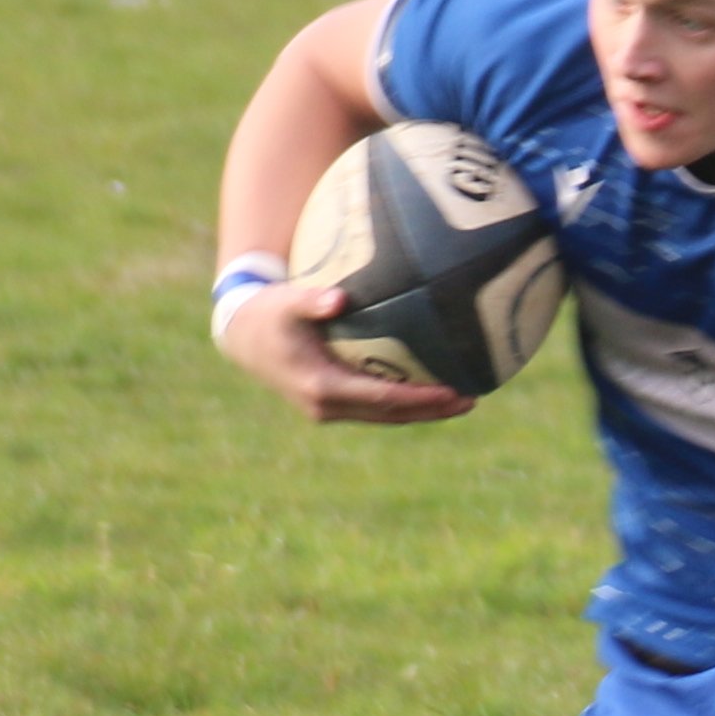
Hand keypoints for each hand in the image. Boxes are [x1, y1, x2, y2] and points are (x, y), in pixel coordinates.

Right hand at [219, 282, 469, 424]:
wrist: (243, 337)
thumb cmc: (269, 312)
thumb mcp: (286, 302)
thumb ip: (312, 300)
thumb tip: (339, 299)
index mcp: (321, 386)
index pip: (381, 397)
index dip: (418, 398)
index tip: (451, 391)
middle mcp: (326, 406)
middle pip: (390, 415)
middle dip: (431, 411)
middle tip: (471, 400)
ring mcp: (328, 409)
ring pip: (385, 416)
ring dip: (422, 412)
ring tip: (463, 400)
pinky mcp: (330, 404)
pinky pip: (375, 407)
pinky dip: (404, 402)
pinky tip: (432, 389)